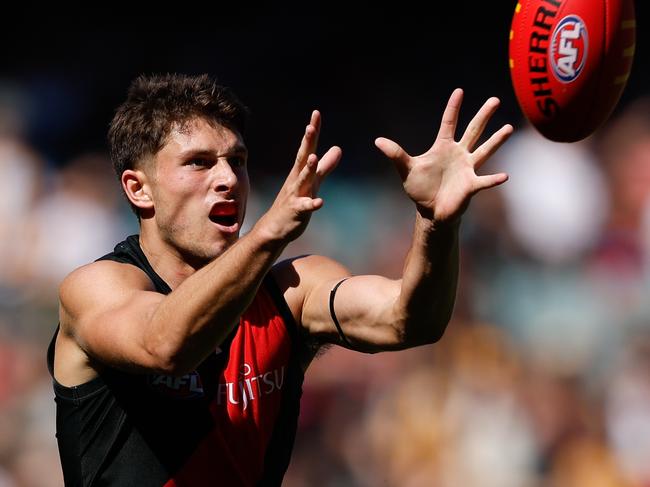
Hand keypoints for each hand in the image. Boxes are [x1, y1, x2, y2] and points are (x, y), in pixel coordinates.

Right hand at [260, 111, 341, 241]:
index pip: (308, 147)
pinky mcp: (296, 212)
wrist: (275, 228)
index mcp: (301, 171)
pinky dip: (312, 204)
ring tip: (313, 158)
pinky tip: (319, 202)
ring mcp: (295, 195)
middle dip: (307, 143)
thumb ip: (325, 166)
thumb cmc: (294, 202)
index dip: (313, 131)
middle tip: (310, 127)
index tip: (316, 113)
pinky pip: (304, 207)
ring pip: (302, 180)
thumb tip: (338, 148)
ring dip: (307, 170)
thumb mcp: (313, 182)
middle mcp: (296, 180)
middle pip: (302, 158)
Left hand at [375, 89, 511, 224]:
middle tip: (495, 100)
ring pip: (484, 151)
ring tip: (508, 127)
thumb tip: (378, 141)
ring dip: (496, 141)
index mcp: (443, 147)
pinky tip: (504, 176)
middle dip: (483, 116)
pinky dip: (493, 179)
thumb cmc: (420, 189)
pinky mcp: (471, 185)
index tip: (459, 91)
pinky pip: (484, 181)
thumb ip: (396, 154)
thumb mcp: (406, 169)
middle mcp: (459, 154)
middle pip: (473, 131)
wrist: (430, 211)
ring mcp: (467, 169)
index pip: (448, 123)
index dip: (453, 107)